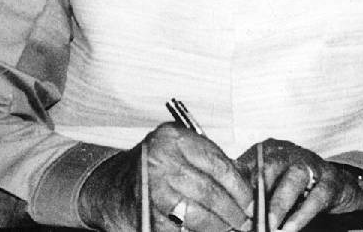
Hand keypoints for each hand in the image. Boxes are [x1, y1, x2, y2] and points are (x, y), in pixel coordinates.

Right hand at [79, 123, 252, 231]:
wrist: (111, 187)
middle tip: (245, 220)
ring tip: (228, 228)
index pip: (217, 163)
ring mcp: (151, 189)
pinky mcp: (146, 216)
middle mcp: (160, 161)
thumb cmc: (153, 168)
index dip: (239, 186)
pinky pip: (179, 230)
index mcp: (173, 139)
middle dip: (233, 210)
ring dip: (218, 225)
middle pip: (209, 191)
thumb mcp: (180, 152)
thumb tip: (246, 181)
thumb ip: (210, 160)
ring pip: (196, 214)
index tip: (251, 200)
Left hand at [235, 139, 362, 231]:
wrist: (335, 185)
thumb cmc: (294, 186)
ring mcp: (312, 165)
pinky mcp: (330, 182)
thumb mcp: (270, 184)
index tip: (228, 204)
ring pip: (294, 179)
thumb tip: (227, 212)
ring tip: (269, 225)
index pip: (247, 164)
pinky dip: (301, 215)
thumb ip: (250, 193)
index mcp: (268, 151)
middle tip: (247, 214)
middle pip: (269, 166)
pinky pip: (316, 197)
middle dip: (257, 191)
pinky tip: (291, 229)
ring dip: (279, 204)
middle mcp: (289, 153)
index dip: (237, 184)